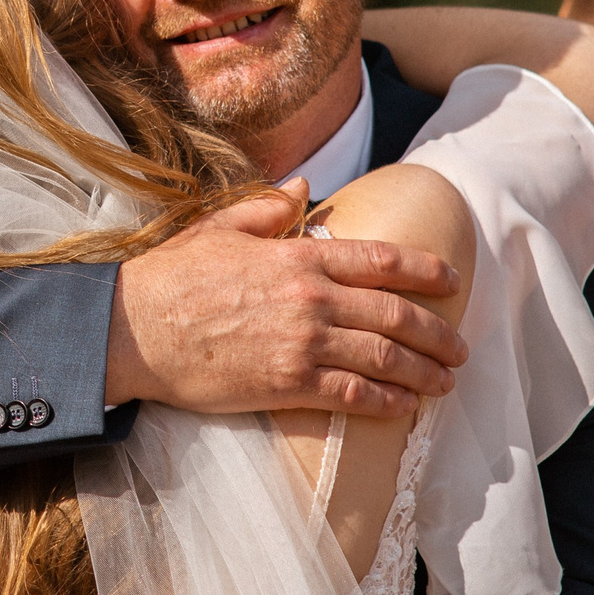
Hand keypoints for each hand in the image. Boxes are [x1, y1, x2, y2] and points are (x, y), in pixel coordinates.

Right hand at [106, 183, 464, 415]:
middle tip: (460, 345)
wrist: (133, 330)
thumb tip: (303, 188)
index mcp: (299, 256)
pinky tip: (404, 406)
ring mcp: (303, 344)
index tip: (452, 280)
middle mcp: (312, 299)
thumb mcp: (221, 227)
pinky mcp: (287, 385)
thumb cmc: (172, 277)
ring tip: (445, 380)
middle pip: (396, 314)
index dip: (424, 270)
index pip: (381, 259)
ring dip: (424, 371)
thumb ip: (269, 208)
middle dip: (438, 331)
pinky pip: (353, 395)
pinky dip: (386, 401)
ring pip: (384, 358)